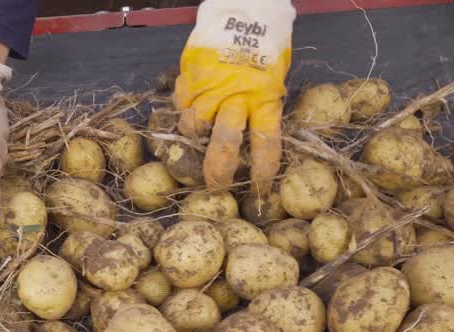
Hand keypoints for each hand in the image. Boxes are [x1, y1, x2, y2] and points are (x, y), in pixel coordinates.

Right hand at [173, 0, 294, 195]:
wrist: (242, 12)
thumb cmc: (265, 47)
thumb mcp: (273, 79)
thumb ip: (262, 106)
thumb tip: (251, 136)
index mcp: (264, 99)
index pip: (266, 145)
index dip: (263, 174)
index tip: (261, 191)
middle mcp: (236, 98)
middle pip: (224, 144)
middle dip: (218, 171)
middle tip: (216, 185)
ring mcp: (209, 89)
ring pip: (193, 126)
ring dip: (194, 135)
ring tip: (197, 133)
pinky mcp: (189, 78)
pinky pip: (180, 102)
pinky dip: (184, 106)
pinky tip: (190, 101)